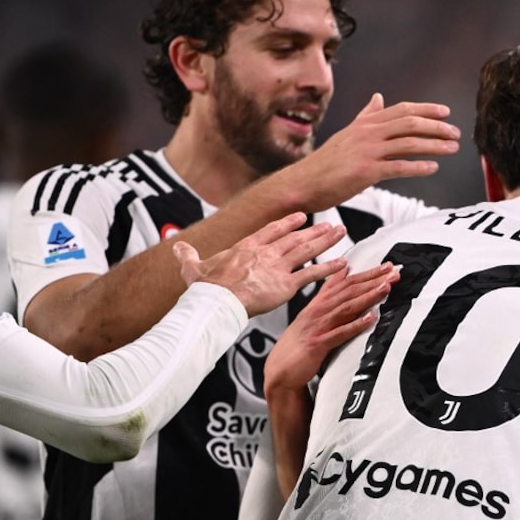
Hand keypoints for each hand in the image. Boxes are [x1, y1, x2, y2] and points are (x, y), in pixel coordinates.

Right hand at [173, 212, 347, 316]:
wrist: (217, 301)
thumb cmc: (206, 288)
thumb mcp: (193, 267)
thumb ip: (188, 256)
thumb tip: (177, 247)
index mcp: (247, 247)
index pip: (271, 230)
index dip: (287, 224)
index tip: (301, 217)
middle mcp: (266, 253)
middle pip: (295, 238)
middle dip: (315, 231)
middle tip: (331, 225)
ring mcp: (277, 267)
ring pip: (306, 250)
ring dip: (325, 242)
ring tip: (340, 234)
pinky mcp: (285, 285)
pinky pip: (311, 275)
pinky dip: (328, 269)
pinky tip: (341, 265)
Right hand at [263, 262, 399, 396]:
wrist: (279, 370)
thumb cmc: (297, 344)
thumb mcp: (312, 313)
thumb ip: (328, 293)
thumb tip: (344, 271)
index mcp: (318, 303)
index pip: (346, 282)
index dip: (368, 273)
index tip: (387, 266)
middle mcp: (318, 311)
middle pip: (349, 290)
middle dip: (373, 280)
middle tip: (393, 272)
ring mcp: (318, 326)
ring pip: (346, 307)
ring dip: (367, 296)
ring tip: (385, 288)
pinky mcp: (317, 344)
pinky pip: (339, 333)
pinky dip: (355, 325)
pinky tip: (370, 319)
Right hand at [280, 93, 460, 211]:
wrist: (303, 182)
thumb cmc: (326, 163)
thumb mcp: (347, 134)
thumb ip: (365, 116)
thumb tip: (378, 97)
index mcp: (365, 123)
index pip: (401, 110)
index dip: (425, 109)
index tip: (445, 112)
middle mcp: (367, 133)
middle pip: (409, 123)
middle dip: (436, 127)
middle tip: (455, 132)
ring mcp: (367, 151)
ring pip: (408, 143)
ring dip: (434, 145)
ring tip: (452, 148)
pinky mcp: (365, 171)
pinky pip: (398, 167)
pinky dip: (418, 166)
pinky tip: (433, 167)